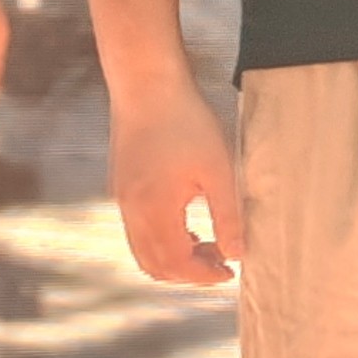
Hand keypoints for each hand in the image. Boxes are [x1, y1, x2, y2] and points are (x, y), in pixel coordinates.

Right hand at [107, 74, 242, 287]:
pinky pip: (136, 229)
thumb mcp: (218, 168)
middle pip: (155, 266)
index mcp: (154, 210)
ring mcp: (121, 197)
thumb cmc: (186, 119)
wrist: (146, 81)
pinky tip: (183, 219)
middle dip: (188, 272)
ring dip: (172, 257)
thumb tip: (237, 255)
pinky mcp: (119, 184)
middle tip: (219, 259)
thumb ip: (228, 216)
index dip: (204, 276)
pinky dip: (159, 238)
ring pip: (142, 250)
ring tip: (204, 242)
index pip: (176, 265)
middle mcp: (131, 210)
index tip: (229, 272)